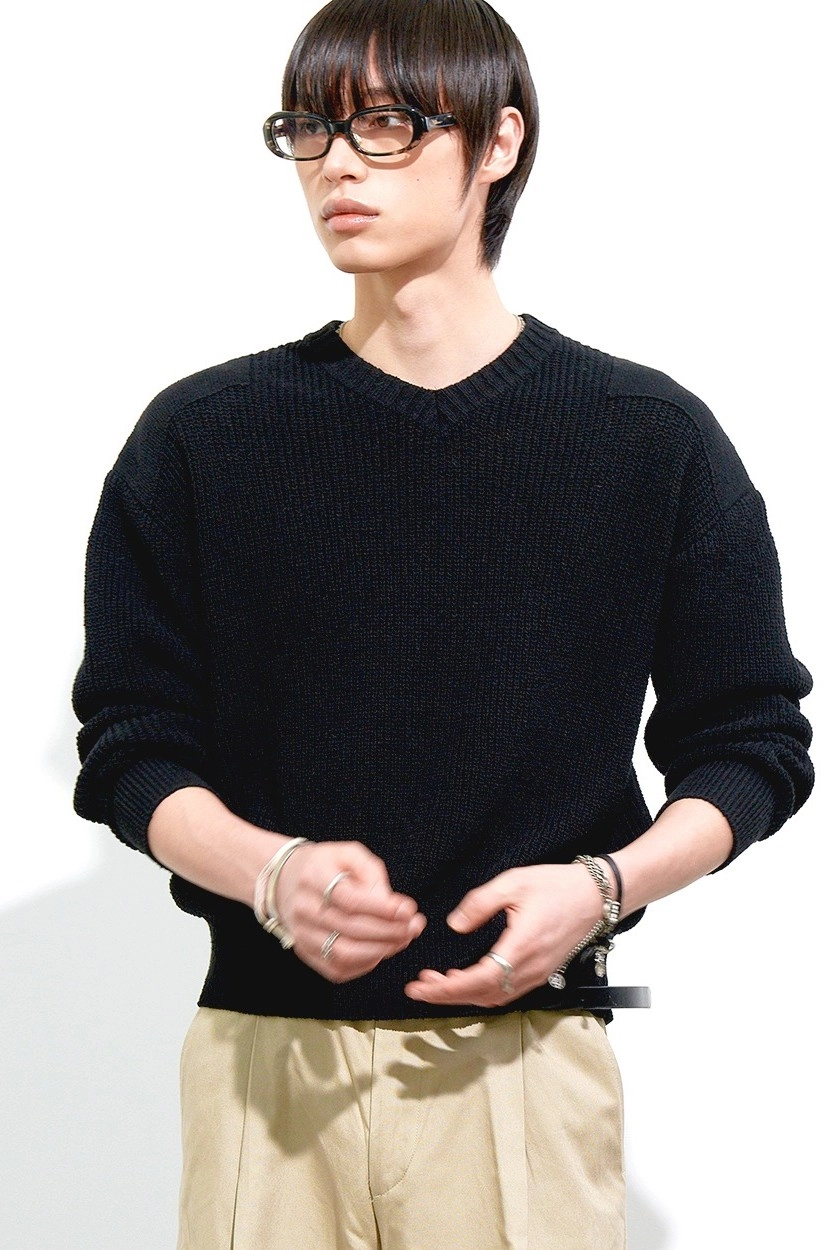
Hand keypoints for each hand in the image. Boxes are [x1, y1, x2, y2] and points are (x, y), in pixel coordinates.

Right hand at [276, 840, 425, 982]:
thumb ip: (373, 874)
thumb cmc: (326, 865)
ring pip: (344, 953)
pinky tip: (381, 950)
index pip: (349, 899)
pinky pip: (337, 969)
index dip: (382, 908)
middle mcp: (303, 908)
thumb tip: (392, 906)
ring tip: (403, 939)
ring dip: (381, 950)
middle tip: (414, 926)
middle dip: (389, 931)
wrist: (285, 880)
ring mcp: (301, 934)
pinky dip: (365, 964)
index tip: (409, 909)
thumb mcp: (349, 854)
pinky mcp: (304, 952)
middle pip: (350, 928)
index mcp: (313, 877)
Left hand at [403, 864, 603, 1007]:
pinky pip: (507, 991)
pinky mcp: (542, 971)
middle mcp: (531, 967)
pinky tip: (467, 979)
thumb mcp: (514, 882)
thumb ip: (480, 903)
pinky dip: (482, 990)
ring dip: (463, 994)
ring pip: (494, 996)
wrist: (597, 895)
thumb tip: (455, 924)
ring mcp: (538, 973)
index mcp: (521, 946)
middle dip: (446, 995)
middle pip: (482, 994)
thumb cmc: (558, 886)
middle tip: (418, 989)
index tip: (421, 987)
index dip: (447, 988)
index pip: (478, 980)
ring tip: (436, 983)